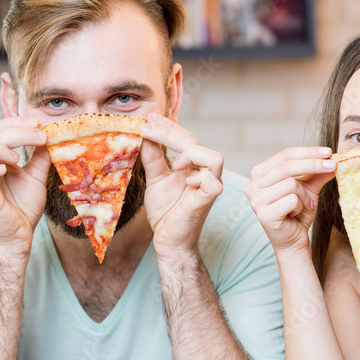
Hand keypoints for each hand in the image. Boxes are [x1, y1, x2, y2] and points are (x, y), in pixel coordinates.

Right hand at [0, 116, 49, 257]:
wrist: (21, 235)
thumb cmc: (24, 207)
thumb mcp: (37, 176)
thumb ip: (40, 157)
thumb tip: (48, 135)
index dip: (16, 122)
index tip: (38, 122)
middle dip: (16, 130)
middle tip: (39, 135)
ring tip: (18, 158)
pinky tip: (6, 171)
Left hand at [140, 114, 223, 256]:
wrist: (168, 240)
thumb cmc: (165, 212)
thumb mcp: (155, 179)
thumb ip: (153, 158)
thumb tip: (145, 134)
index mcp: (193, 166)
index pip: (186, 138)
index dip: (169, 126)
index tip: (149, 118)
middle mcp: (204, 172)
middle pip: (194, 142)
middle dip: (169, 132)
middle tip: (146, 128)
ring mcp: (210, 185)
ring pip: (214, 157)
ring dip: (191, 154)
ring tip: (174, 164)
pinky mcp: (209, 199)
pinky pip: (213, 181)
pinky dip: (199, 177)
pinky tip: (186, 181)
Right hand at [245, 147, 335, 253]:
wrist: (293, 240)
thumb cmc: (297, 214)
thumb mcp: (308, 189)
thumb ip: (316, 174)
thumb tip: (332, 159)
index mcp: (260, 174)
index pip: (284, 155)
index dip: (307, 152)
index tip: (328, 152)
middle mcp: (253, 185)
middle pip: (286, 166)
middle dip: (313, 164)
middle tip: (333, 166)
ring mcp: (256, 200)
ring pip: (290, 184)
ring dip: (305, 195)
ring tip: (305, 205)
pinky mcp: (264, 214)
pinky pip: (291, 200)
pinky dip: (300, 206)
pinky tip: (296, 214)